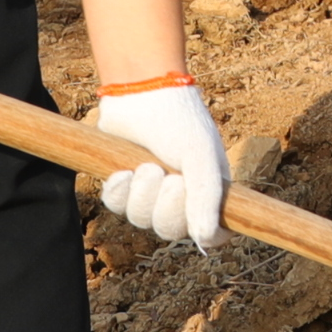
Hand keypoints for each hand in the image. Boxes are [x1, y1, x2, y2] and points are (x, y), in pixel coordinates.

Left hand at [94, 82, 227, 247]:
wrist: (139, 91)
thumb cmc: (179, 119)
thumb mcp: (200, 156)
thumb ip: (205, 197)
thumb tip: (205, 240)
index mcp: (209, 189)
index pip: (215, 232)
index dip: (208, 234)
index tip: (201, 226)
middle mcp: (181, 195)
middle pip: (171, 230)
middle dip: (166, 207)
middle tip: (170, 179)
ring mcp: (150, 191)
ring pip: (140, 220)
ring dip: (141, 195)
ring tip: (145, 166)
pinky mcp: (123, 184)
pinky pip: (116, 207)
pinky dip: (119, 191)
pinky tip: (123, 171)